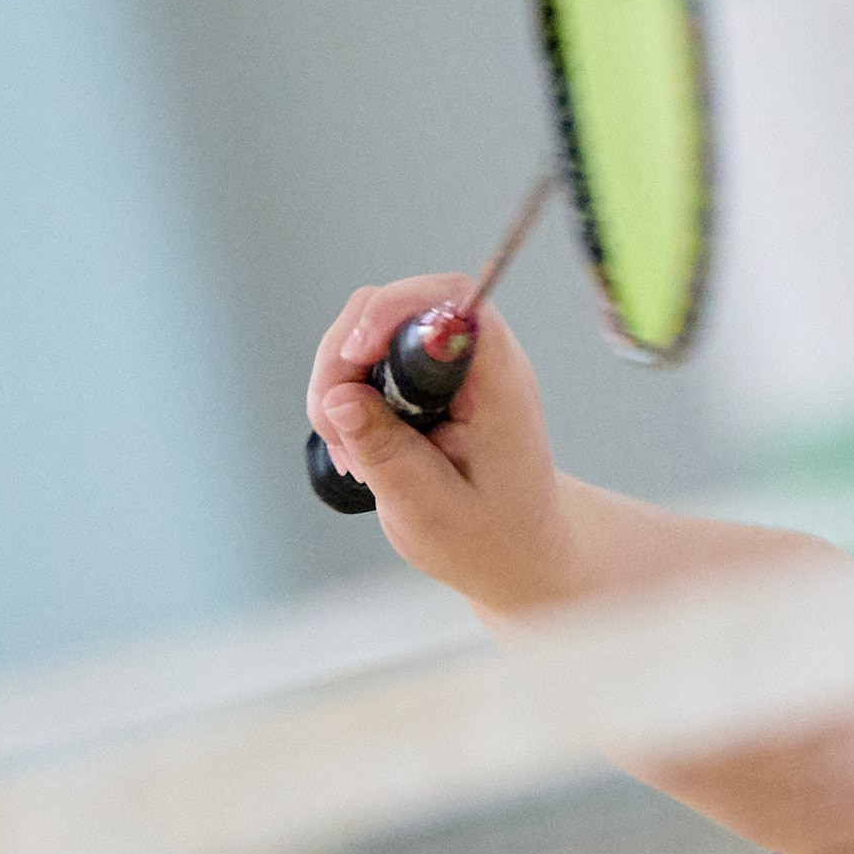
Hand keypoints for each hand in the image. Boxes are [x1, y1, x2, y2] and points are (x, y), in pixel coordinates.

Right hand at [307, 276, 576, 614]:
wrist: (520, 551)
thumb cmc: (491, 537)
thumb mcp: (433, 511)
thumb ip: (388, 454)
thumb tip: (337, 398)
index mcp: (499, 384)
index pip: (452, 301)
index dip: (395, 310)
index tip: (355, 357)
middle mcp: (478, 362)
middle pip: (395, 308)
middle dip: (344, 359)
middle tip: (334, 430)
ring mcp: (450, 368)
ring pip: (371, 332)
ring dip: (339, 385)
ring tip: (354, 459)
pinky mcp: (426, 381)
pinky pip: (371, 362)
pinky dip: (346, 399)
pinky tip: (358, 453)